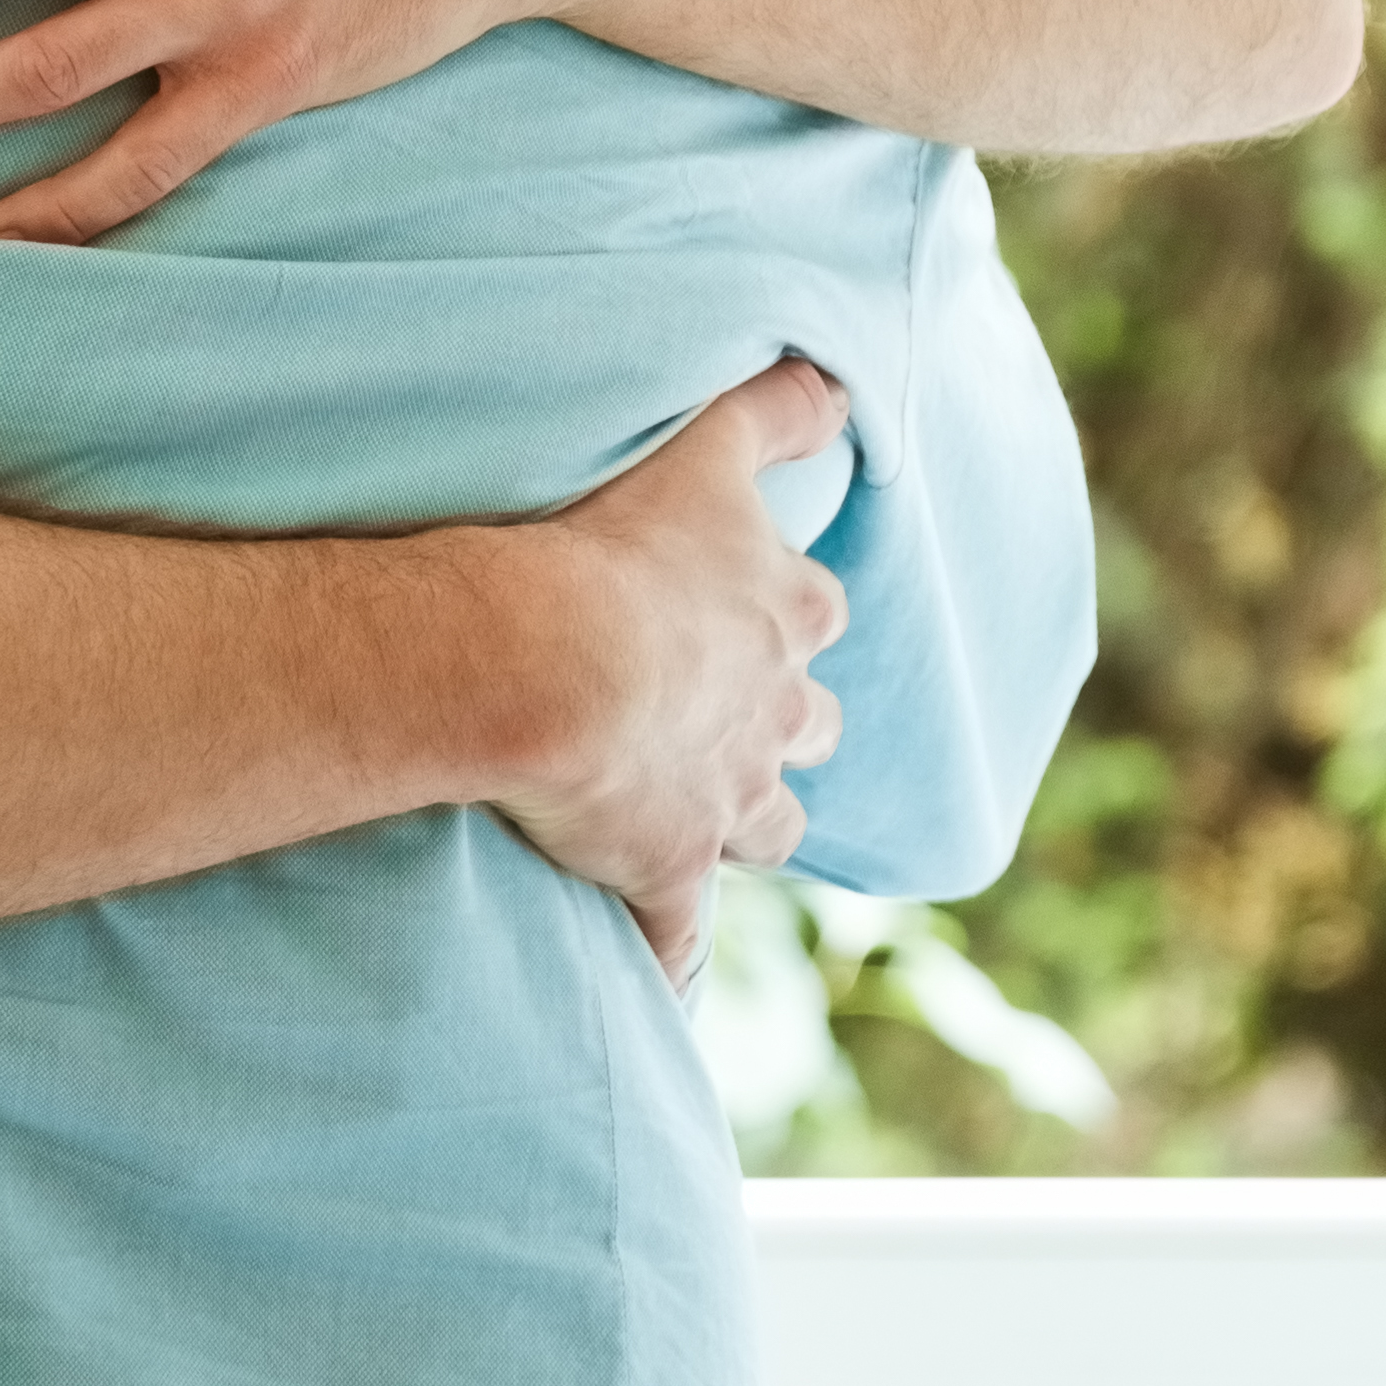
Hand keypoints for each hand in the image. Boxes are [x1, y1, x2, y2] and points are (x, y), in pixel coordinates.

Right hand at [475, 360, 851, 978]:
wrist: (542, 659)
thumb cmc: (614, 543)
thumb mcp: (706, 447)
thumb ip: (779, 407)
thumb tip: (843, 383)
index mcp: (783, 613)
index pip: (814, 612)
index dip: (787, 613)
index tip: (753, 613)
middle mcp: (774, 711)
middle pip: (808, 725)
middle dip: (784, 722)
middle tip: (729, 717)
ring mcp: (726, 798)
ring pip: (769, 826)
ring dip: (747, 823)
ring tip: (708, 828)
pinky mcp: (668, 870)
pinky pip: (678, 943)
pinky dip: (673, 968)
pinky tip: (663, 1003)